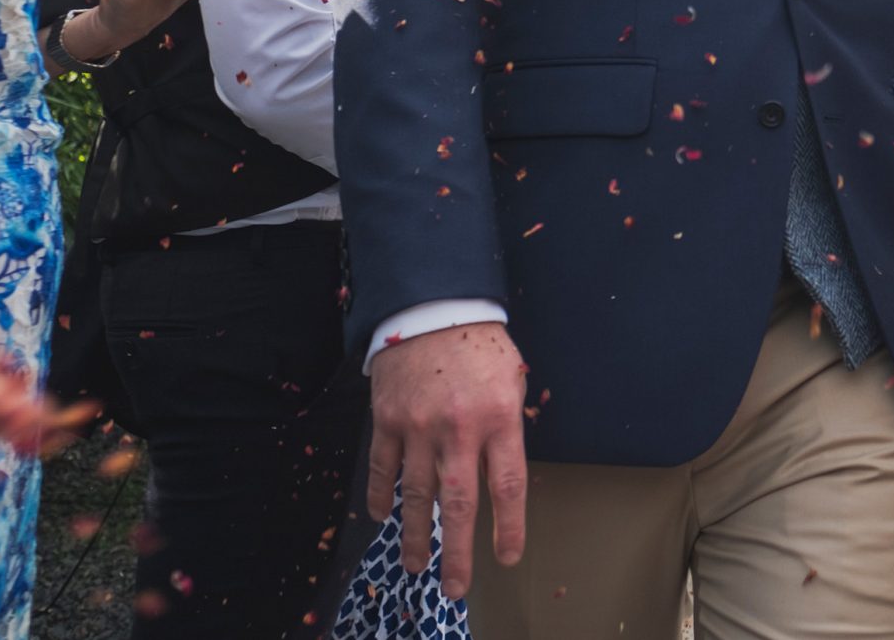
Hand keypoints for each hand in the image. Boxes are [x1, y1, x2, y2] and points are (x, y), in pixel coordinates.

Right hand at [367, 323, 528, 600]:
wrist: (433, 304)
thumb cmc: (480, 344)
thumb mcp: (511, 380)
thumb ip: (506, 428)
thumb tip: (499, 475)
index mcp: (499, 417)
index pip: (508, 485)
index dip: (508, 527)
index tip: (507, 557)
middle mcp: (459, 428)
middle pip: (458, 504)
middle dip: (457, 552)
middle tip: (455, 588)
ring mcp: (419, 425)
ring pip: (416, 495)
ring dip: (415, 535)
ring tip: (416, 564)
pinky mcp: (387, 418)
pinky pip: (383, 467)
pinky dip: (382, 495)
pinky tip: (383, 517)